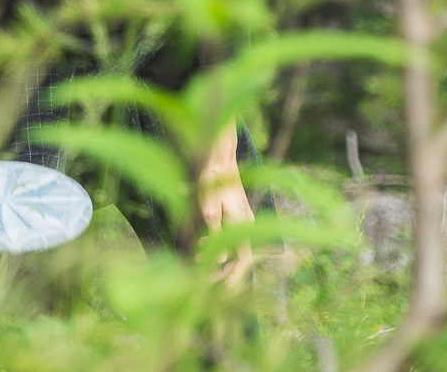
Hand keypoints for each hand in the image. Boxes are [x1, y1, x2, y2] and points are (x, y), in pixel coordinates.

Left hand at [199, 164, 254, 287]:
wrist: (219, 158)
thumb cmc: (213, 180)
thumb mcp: (209, 208)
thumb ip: (214, 234)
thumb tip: (218, 259)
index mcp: (242, 223)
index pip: (244, 259)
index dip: (234, 276)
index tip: (223, 289)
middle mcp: (247, 222)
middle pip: (241, 256)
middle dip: (224, 270)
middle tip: (205, 279)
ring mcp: (244, 216)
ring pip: (236, 245)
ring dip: (219, 256)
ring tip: (199, 260)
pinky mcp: (237, 211)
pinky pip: (232, 234)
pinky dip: (219, 242)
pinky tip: (203, 241)